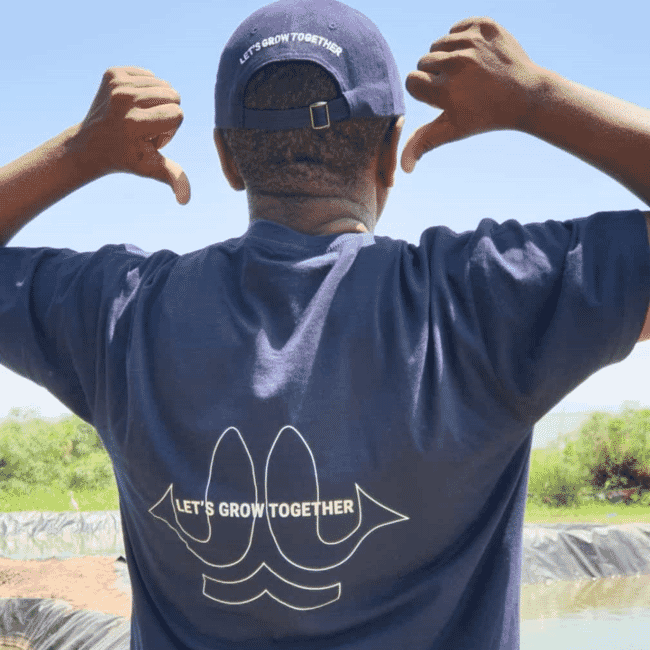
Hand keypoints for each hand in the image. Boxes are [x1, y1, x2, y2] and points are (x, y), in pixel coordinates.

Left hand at [78, 67, 189, 203]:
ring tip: (139, 117)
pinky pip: (149, 76)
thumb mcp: (151, 168)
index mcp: (135, 123)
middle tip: (145, 128)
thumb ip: (174, 178)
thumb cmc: (127, 158)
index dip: (170, 130)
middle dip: (166, 114)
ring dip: (157, 103)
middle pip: (173, 96)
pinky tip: (133, 105)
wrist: (91, 144)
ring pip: (163, 85)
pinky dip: (147, 90)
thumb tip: (185, 200)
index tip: (151, 139)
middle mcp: (124, 99)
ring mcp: (116, 84)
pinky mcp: (112, 73)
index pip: (177, 114)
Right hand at [401, 17, 541, 172]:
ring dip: (448, 56)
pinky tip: (477, 56)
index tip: (443, 96)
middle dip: (437, 74)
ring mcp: (472, 42)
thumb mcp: (454, 130)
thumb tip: (405, 168)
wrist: (527, 95)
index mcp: (446, 91)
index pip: (412, 81)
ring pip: (439, 44)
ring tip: (469, 72)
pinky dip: (463, 40)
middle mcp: (457, 64)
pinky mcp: (484, 26)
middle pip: (424, 61)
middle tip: (461, 86)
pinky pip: (457, 28)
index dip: (425, 90)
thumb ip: (424, 142)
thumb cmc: (485, 116)